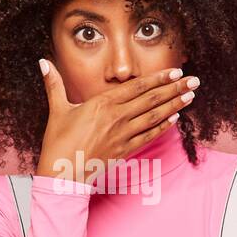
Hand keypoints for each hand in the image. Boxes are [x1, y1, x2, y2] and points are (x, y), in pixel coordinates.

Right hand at [34, 60, 197, 184]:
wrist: (62, 175)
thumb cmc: (58, 142)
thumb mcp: (57, 109)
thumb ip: (54, 84)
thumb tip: (43, 61)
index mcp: (102, 104)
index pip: (137, 87)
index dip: (159, 78)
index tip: (175, 71)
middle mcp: (117, 117)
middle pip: (152, 99)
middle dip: (175, 88)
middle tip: (194, 80)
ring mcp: (123, 135)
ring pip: (155, 116)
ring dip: (175, 105)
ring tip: (190, 96)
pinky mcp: (125, 150)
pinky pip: (149, 136)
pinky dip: (163, 126)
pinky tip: (175, 118)